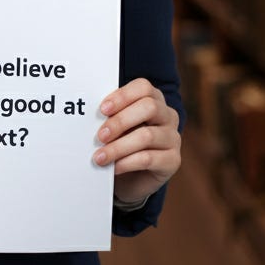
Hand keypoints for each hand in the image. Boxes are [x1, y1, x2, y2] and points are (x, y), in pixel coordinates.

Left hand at [92, 78, 180, 205]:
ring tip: (100, 157)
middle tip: (100, 135)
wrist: (131, 177)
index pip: (144, 87)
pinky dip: (127, 163)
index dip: (122, 96)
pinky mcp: (173, 160)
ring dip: (118, 147)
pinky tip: (114, 168)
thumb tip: (90, 114)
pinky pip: (149, 159)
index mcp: (154, 99)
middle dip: (120, 121)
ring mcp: (173, 138)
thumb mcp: (116, 126)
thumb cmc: (121, 143)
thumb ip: (110, 116)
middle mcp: (168, 115)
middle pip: (149, 107)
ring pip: (147, 136)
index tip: (103, 109)